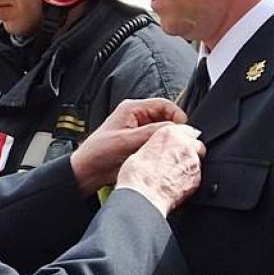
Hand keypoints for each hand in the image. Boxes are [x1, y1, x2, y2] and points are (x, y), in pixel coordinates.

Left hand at [70, 98, 188, 196]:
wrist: (88, 170)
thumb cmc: (99, 152)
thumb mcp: (126, 140)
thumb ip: (151, 133)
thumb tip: (175, 129)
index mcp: (132, 108)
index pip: (164, 104)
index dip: (177, 116)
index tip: (185, 130)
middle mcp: (137, 116)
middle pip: (167, 117)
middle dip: (175, 129)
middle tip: (182, 142)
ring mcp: (139, 129)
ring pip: (164, 130)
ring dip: (170, 139)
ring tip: (174, 149)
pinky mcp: (140, 142)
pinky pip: (159, 141)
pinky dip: (164, 147)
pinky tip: (165, 155)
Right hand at [114, 124, 204, 215]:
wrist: (144, 197)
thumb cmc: (137, 176)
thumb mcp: (140, 151)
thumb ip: (155, 146)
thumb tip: (157, 150)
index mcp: (169, 134)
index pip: (185, 129)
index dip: (180, 137)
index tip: (176, 143)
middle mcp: (185, 145)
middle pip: (195, 143)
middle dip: (188, 149)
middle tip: (174, 159)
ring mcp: (193, 163)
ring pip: (196, 159)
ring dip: (188, 164)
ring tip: (172, 173)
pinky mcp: (197, 179)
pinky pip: (195, 175)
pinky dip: (188, 177)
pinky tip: (175, 183)